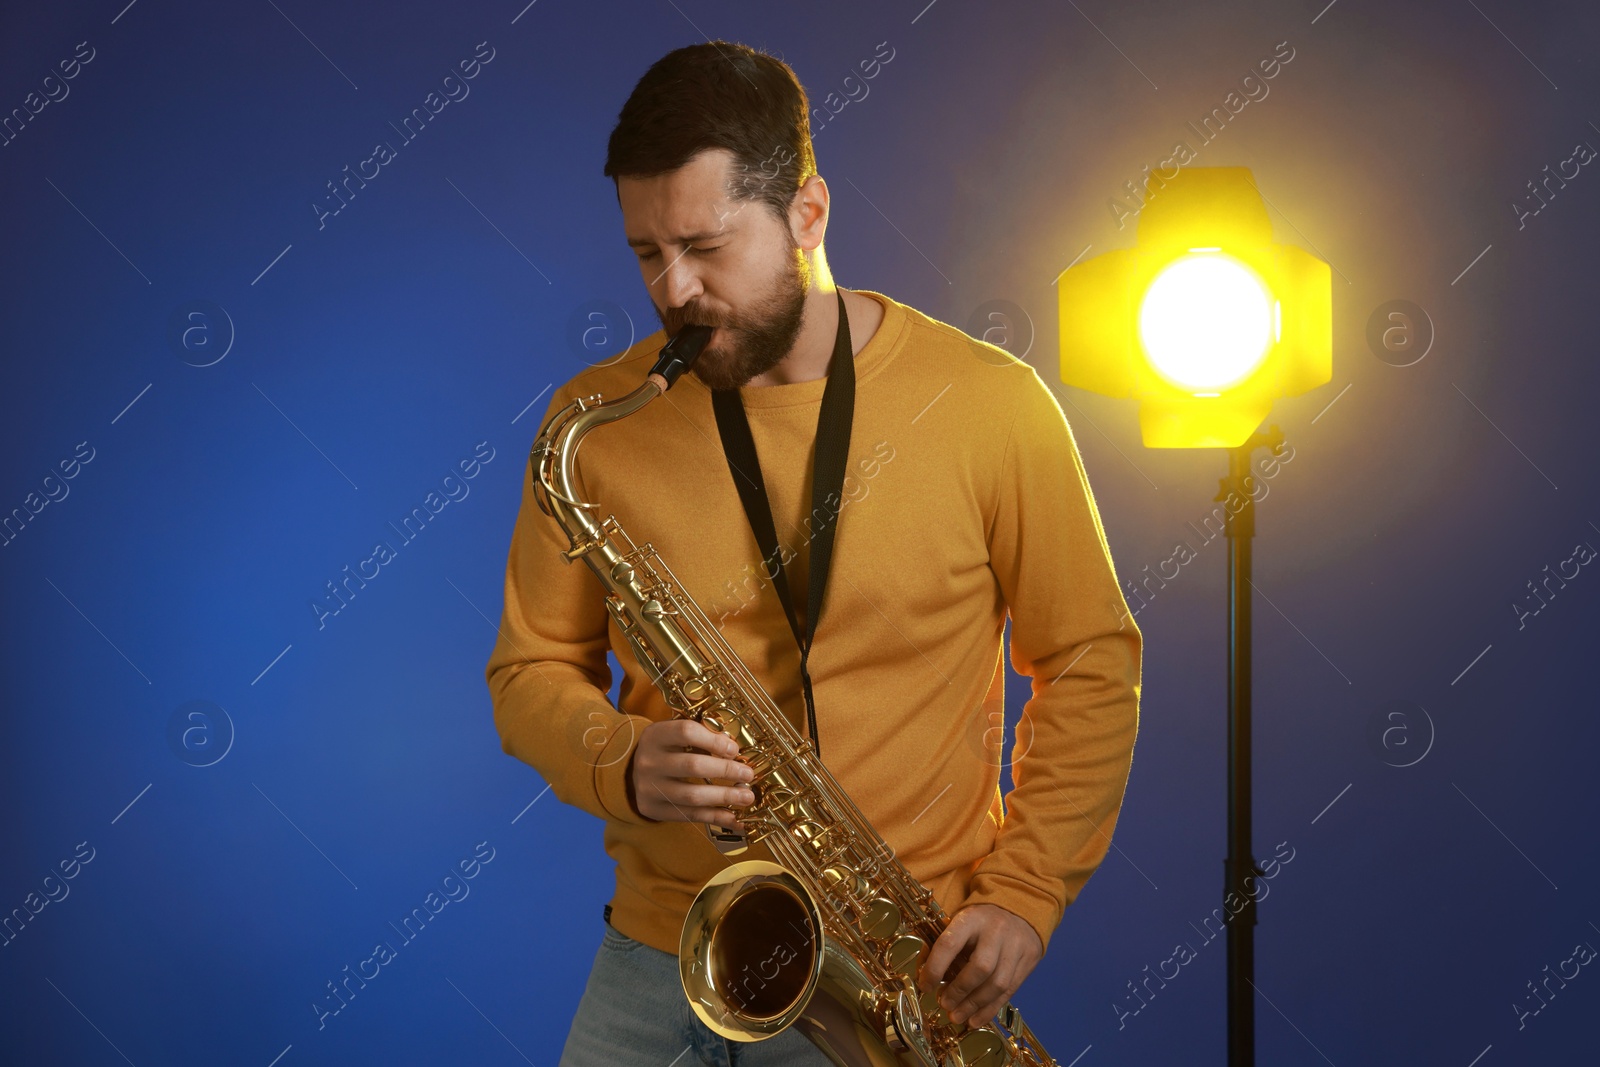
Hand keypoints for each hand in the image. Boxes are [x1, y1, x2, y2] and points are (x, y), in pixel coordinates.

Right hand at [628, 719, 754, 826]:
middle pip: (692, 766)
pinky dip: (715, 817)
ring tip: (746, 797)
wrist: (630, 773)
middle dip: (725, 771)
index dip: (714, 740)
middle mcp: (649, 762)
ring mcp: (649, 788)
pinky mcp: (654, 810)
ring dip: (724, 797)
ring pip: (692, 796)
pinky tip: (734, 817)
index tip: (735, 750)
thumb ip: (700, 736)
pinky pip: (690, 816)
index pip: (686, 732)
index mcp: (655, 736)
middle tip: (747, 775)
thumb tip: (734, 750)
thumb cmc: (664, 750)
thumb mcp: (672, 735)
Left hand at [918, 903, 1042, 1026]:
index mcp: (972, 918)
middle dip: (960, 991)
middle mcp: (997, 931)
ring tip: (957, 1016)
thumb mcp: (960, 923)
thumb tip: (925, 977)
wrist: (1019, 911)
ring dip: (975, 1005)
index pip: (950, 943)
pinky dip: (990, 1009)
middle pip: (981, 967)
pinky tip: (975, 1019)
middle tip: (945, 1004)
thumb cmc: (981, 922)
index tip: (925, 985)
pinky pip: (1009, 992)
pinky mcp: (1028, 961)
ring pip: (998, 983)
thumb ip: (944, 946)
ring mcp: (1016, 946)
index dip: (935, 968)